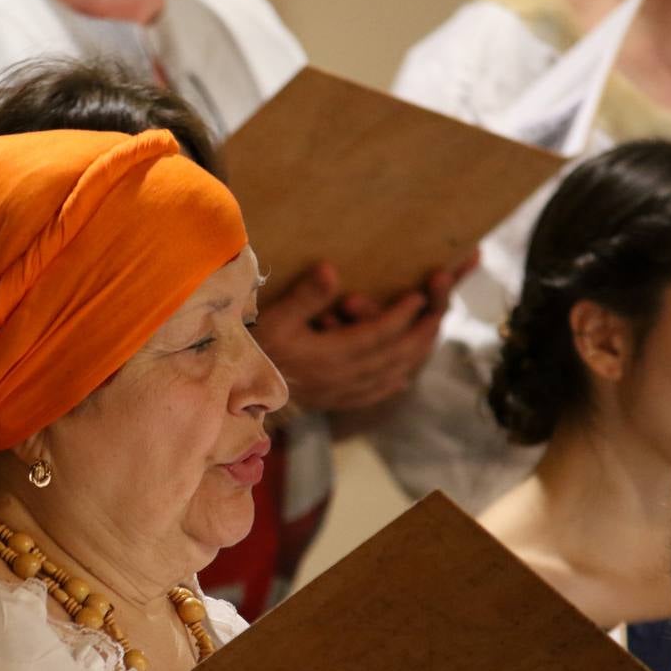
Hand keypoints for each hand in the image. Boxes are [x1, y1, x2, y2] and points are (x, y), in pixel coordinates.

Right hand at [254, 255, 476, 412]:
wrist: (234, 393)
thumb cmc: (251, 349)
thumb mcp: (273, 318)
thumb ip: (305, 296)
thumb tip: (331, 269)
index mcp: (327, 357)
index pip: (376, 336)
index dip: (401, 317)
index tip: (418, 296)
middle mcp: (340, 378)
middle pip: (392, 357)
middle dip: (419, 333)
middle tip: (437, 311)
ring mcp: (339, 393)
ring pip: (389, 375)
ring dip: (413, 354)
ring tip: (428, 334)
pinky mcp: (333, 401)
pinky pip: (374, 393)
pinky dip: (393, 381)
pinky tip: (402, 375)